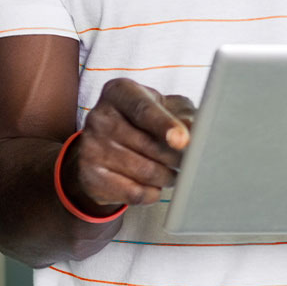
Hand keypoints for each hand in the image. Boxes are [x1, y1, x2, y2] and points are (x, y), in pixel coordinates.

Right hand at [64, 77, 197, 210]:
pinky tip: (155, 186)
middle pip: (149, 145)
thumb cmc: (146, 120)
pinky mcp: (89, 176)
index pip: (144, 111)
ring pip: (144, 171)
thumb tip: (197, 132)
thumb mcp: (166, 107)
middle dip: (176, 158)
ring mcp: (90, 147)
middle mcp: (99, 117)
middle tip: (187, 161)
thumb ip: (183, 115)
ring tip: (172, 173)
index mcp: (120, 92)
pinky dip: (152, 193)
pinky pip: (133, 192)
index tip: (184, 141)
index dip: (166, 126)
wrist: (107, 145)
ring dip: (167, 177)